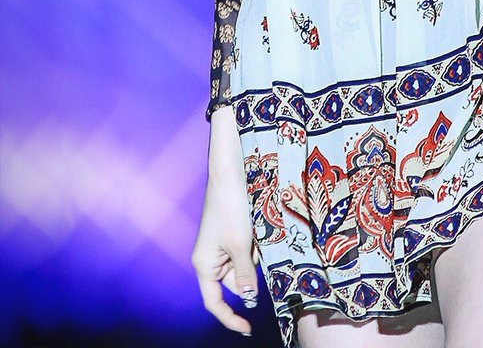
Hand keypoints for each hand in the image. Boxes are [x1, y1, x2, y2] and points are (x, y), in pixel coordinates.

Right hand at [192, 105, 258, 335]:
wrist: (231, 174)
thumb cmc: (231, 208)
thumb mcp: (241, 244)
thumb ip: (244, 274)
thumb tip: (248, 297)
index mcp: (204, 264)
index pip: (214, 302)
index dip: (230, 318)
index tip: (248, 329)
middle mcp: (210, 258)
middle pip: (233, 282)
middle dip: (250, 271)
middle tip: (257, 249)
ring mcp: (220, 245)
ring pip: (243, 265)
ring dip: (254, 256)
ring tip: (255, 232)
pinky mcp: (231, 234)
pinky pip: (246, 250)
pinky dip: (255, 245)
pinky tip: (256, 228)